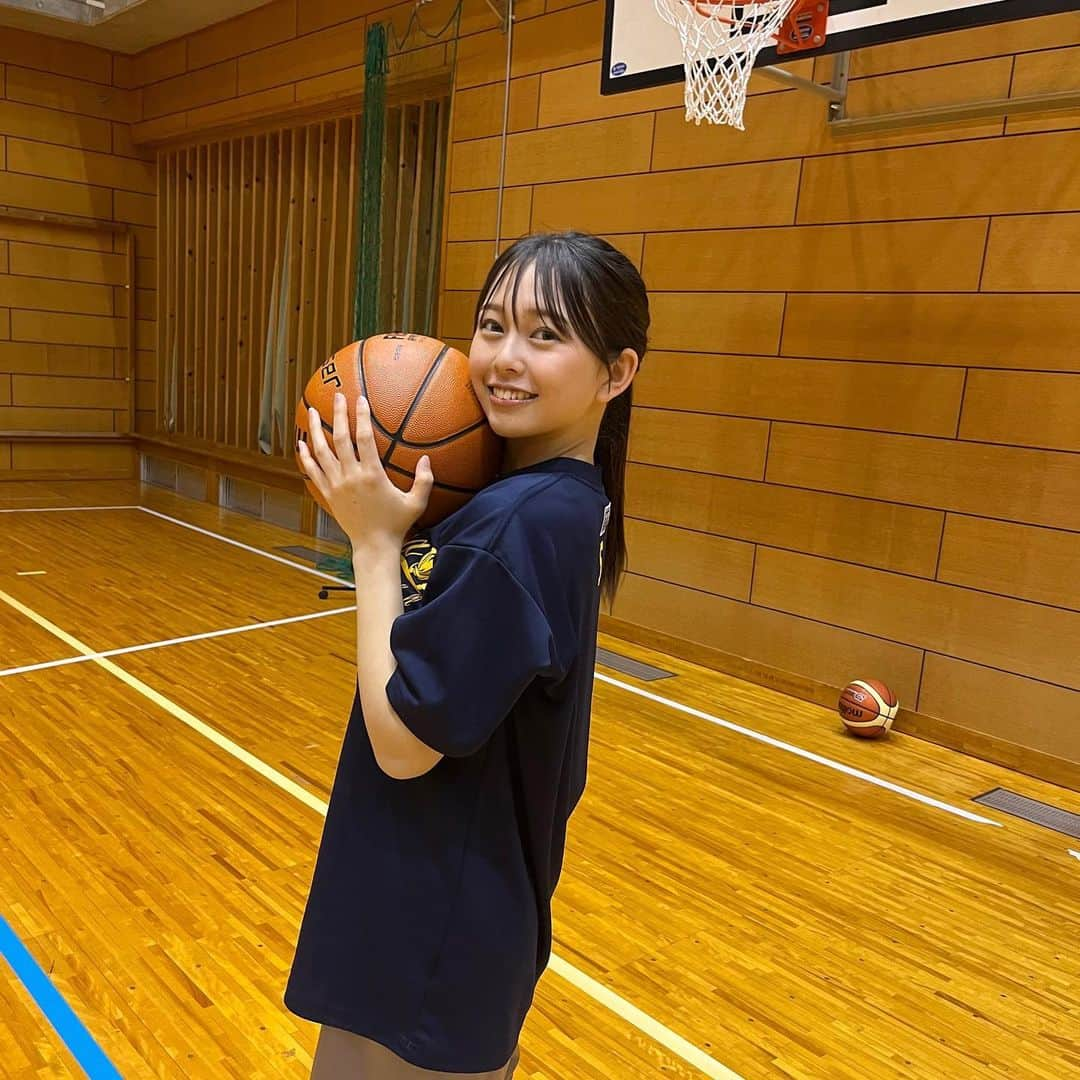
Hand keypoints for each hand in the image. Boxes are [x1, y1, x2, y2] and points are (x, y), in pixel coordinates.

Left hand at [298, 392, 433, 546]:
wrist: (373, 546)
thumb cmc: (397, 524)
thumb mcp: (417, 502)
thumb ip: (424, 480)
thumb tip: (426, 459)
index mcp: (372, 474)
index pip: (365, 438)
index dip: (362, 416)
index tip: (360, 399)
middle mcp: (351, 477)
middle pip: (340, 438)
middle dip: (338, 414)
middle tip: (337, 396)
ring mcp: (336, 485)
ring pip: (322, 452)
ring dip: (315, 430)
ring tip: (312, 412)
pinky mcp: (328, 495)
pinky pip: (312, 471)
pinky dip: (306, 456)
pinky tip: (302, 443)